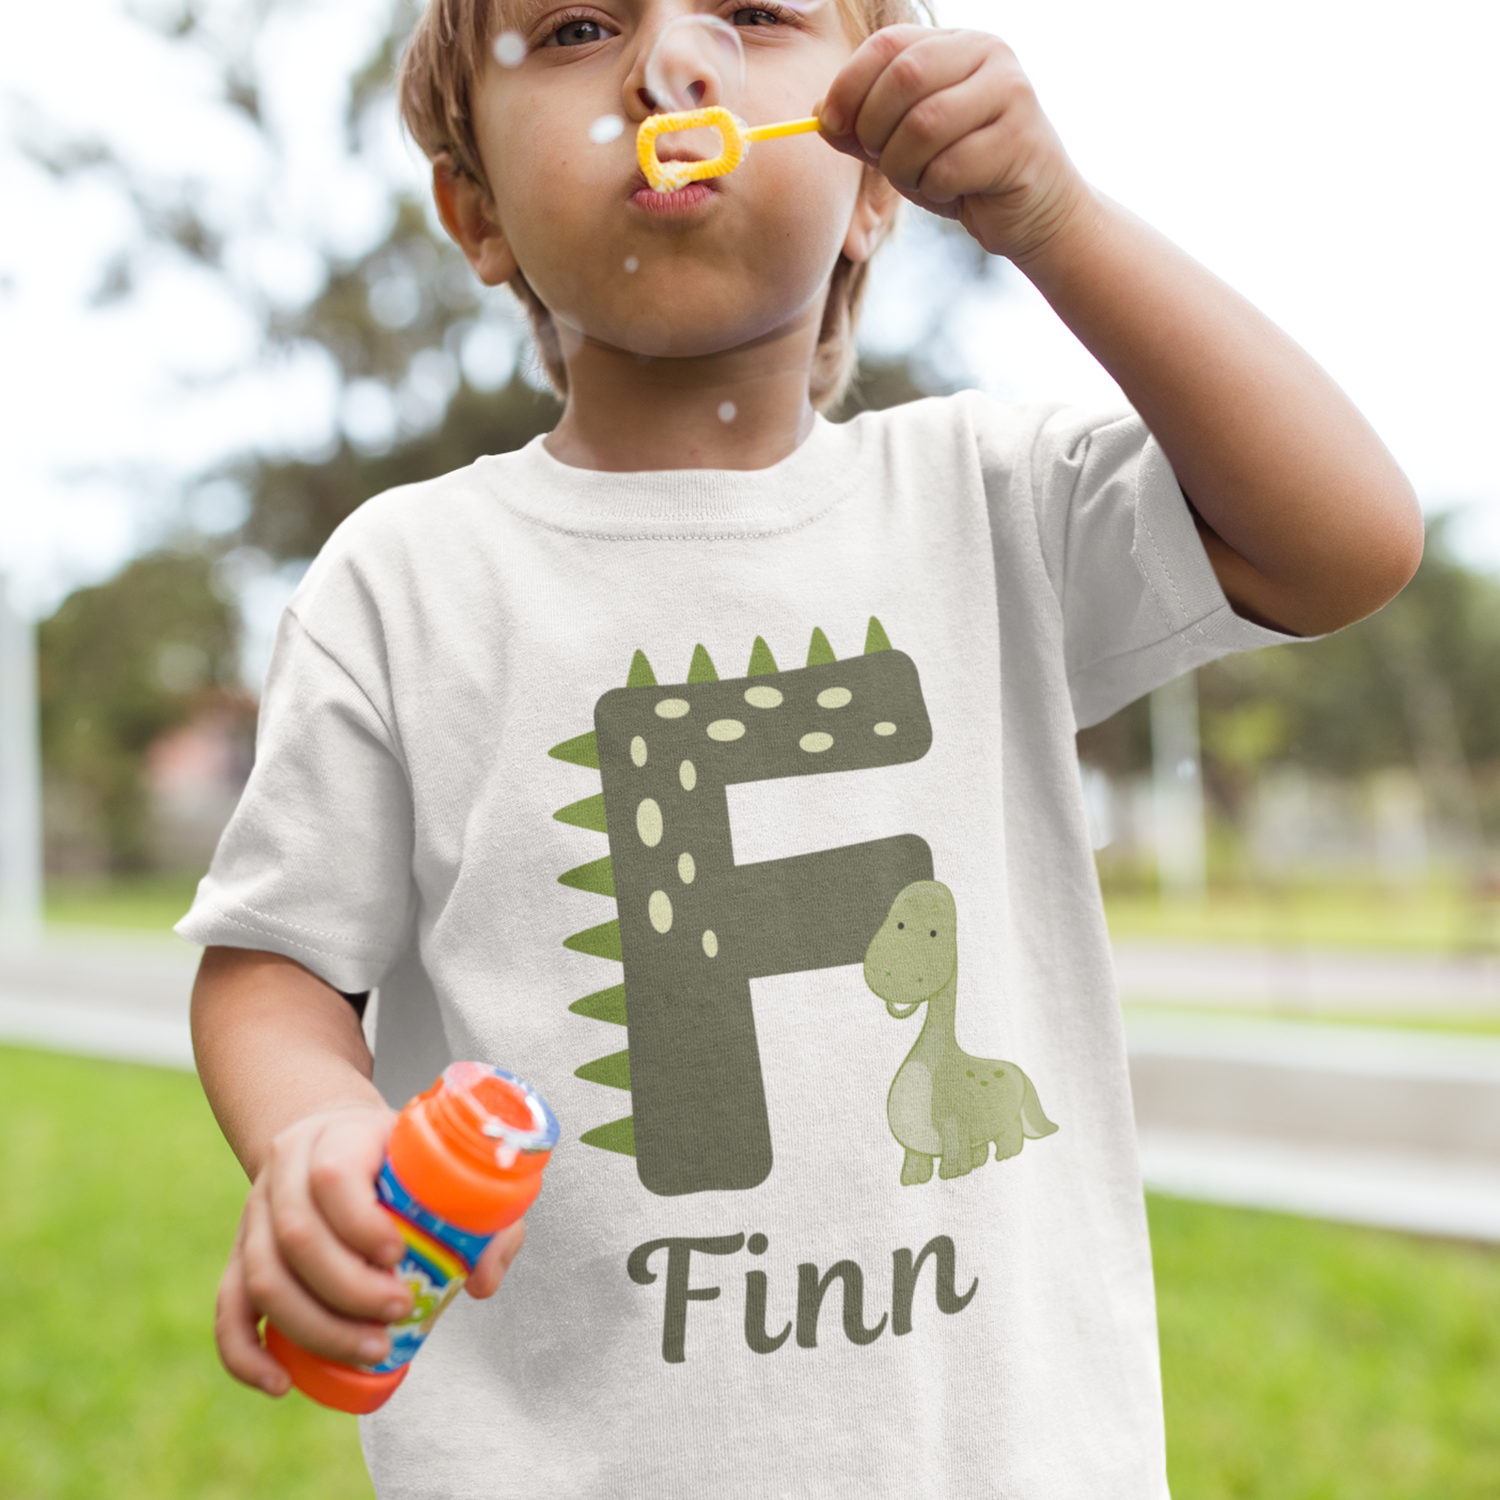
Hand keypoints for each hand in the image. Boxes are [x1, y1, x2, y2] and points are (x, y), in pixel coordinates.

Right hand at [216, 1103, 531, 1395]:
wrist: (334, 1138)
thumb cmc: (399, 1159)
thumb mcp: (442, 1164)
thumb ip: (483, 1215)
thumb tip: (479, 1282)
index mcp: (337, 1137)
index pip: (333, 1176)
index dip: (362, 1223)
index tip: (400, 1255)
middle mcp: (285, 1173)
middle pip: (296, 1236)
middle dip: (349, 1289)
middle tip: (399, 1312)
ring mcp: (255, 1215)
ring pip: (262, 1277)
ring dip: (316, 1326)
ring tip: (371, 1349)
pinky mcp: (240, 1255)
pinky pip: (228, 1309)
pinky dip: (246, 1353)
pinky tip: (281, 1383)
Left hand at [819, 26, 1091, 263]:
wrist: (1033, 211)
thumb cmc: (963, 173)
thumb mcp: (903, 146)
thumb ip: (863, 127)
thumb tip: (818, 114)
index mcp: (956, 43)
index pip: (888, 45)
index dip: (849, 84)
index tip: (830, 123)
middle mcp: (989, 53)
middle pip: (904, 78)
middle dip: (875, 129)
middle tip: (880, 158)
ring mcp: (1011, 93)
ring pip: (924, 125)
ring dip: (904, 166)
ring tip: (918, 179)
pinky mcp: (1021, 140)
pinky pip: (950, 166)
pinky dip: (934, 188)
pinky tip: (951, 192)